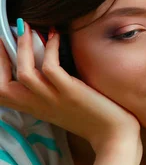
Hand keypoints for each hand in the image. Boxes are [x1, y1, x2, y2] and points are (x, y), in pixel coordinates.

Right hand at [0, 20, 140, 153]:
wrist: (115, 137)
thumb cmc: (93, 118)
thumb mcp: (63, 104)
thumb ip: (50, 89)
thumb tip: (44, 60)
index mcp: (35, 108)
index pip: (1, 93)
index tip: (2, 49)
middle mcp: (39, 105)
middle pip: (1, 86)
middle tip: (7, 33)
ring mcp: (54, 99)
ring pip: (24, 72)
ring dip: (24, 47)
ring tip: (29, 27)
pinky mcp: (72, 94)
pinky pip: (52, 68)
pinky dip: (51, 49)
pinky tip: (56, 36)